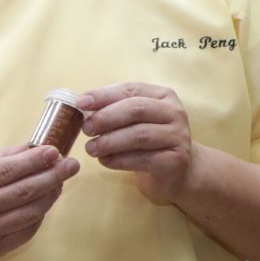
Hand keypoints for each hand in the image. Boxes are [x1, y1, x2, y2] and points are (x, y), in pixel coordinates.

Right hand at [0, 144, 78, 260]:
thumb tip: (31, 148)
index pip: (7, 171)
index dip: (34, 160)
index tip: (54, 151)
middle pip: (23, 191)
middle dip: (52, 175)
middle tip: (71, 165)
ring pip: (30, 212)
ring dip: (51, 195)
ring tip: (61, 181)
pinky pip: (27, 230)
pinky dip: (40, 214)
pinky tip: (46, 200)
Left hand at [76, 83, 197, 203]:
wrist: (176, 171)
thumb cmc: (147, 141)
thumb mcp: (133, 120)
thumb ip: (113, 109)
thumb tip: (82, 104)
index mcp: (163, 96)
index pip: (131, 89)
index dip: (104, 95)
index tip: (81, 103)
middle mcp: (175, 113)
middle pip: (136, 109)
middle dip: (106, 118)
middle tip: (85, 129)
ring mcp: (178, 136)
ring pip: (139, 135)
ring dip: (109, 141)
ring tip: (91, 148)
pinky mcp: (176, 160)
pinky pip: (142, 159)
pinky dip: (119, 160)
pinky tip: (105, 161)